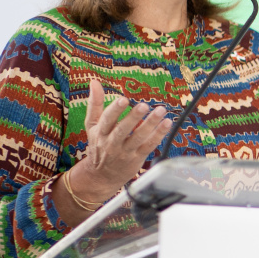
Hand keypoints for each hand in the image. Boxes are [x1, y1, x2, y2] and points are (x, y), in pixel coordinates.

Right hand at [69, 79, 172, 203]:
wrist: (101, 176)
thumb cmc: (98, 145)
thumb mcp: (92, 125)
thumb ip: (94, 104)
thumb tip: (94, 82)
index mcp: (100, 132)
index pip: (106, 120)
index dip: (114, 110)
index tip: (123, 100)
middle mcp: (112, 143)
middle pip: (123, 130)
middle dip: (133, 118)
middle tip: (144, 106)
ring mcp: (125, 152)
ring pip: (138, 138)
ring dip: (151, 124)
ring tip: (161, 111)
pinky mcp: (137, 158)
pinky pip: (149, 146)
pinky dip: (158, 135)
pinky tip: (166, 124)